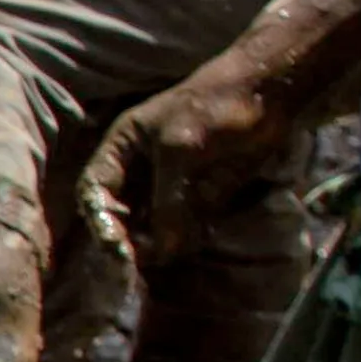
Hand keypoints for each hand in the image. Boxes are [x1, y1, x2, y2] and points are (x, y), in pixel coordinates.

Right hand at [97, 52, 302, 267]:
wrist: (264, 97)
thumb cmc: (212, 108)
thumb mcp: (180, 148)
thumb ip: (167, 198)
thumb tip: (160, 249)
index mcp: (123, 148)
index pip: (96, 189)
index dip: (100, 217)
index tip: (115, 245)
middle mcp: (140, 172)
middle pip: (120, 215)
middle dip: (126, 239)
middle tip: (136, 263)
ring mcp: (169, 187)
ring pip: (150, 228)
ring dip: (156, 244)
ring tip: (170, 250)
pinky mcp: (197, 200)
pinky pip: (182, 229)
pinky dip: (184, 240)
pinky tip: (194, 236)